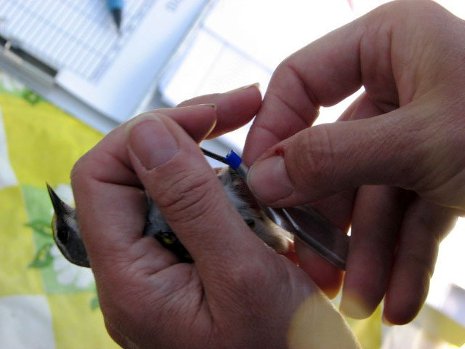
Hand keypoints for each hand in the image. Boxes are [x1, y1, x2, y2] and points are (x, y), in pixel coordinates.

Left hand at [71, 86, 357, 348]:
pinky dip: (228, 189)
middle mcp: (136, 271)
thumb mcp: (245, 277)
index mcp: (131, 280)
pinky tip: (259, 190)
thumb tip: (150, 135)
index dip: (147, 135)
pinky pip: (195, 208)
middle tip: (239, 109)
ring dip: (214, 165)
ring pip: (169, 187)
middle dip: (185, 135)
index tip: (207, 117)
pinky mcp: (189, 262)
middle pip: (134, 175)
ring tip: (260, 158)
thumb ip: (193, 205)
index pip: (101, 178)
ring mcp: (163, 265)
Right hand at [244, 1, 463, 323]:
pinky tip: (396, 298)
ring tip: (361, 300)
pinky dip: (402, 254)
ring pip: (371, 190)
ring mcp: (417, 128)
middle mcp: (396, 81)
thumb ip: (332, 157)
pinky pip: (409, 210)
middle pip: (333, 149)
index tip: (259, 183)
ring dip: (367, 250)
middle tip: (311, 262)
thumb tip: (262, 178)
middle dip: (328, 215)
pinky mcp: (440, 167)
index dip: (274, 131)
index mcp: (386, 44)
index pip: (300, 80)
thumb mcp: (422, 142)